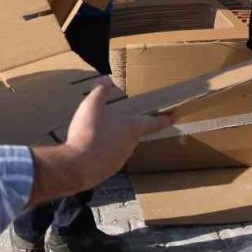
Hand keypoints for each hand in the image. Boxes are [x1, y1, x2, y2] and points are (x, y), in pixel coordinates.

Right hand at [34, 81, 170, 200]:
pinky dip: (101, 154)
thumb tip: (106, 79)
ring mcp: (119, 161)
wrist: (76, 167)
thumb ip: (100, 92)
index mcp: (131, 129)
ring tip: (98, 135)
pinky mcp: (106, 172)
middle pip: (134, 135)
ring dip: (112, 142)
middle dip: (128, 129)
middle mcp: (129, 146)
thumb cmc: (88, 134)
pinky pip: (106, 159)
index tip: (175, 116)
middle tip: (120, 122)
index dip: (164, 119)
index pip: (153, 122)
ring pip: (119, 147)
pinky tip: (88, 150)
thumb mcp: (92, 106)